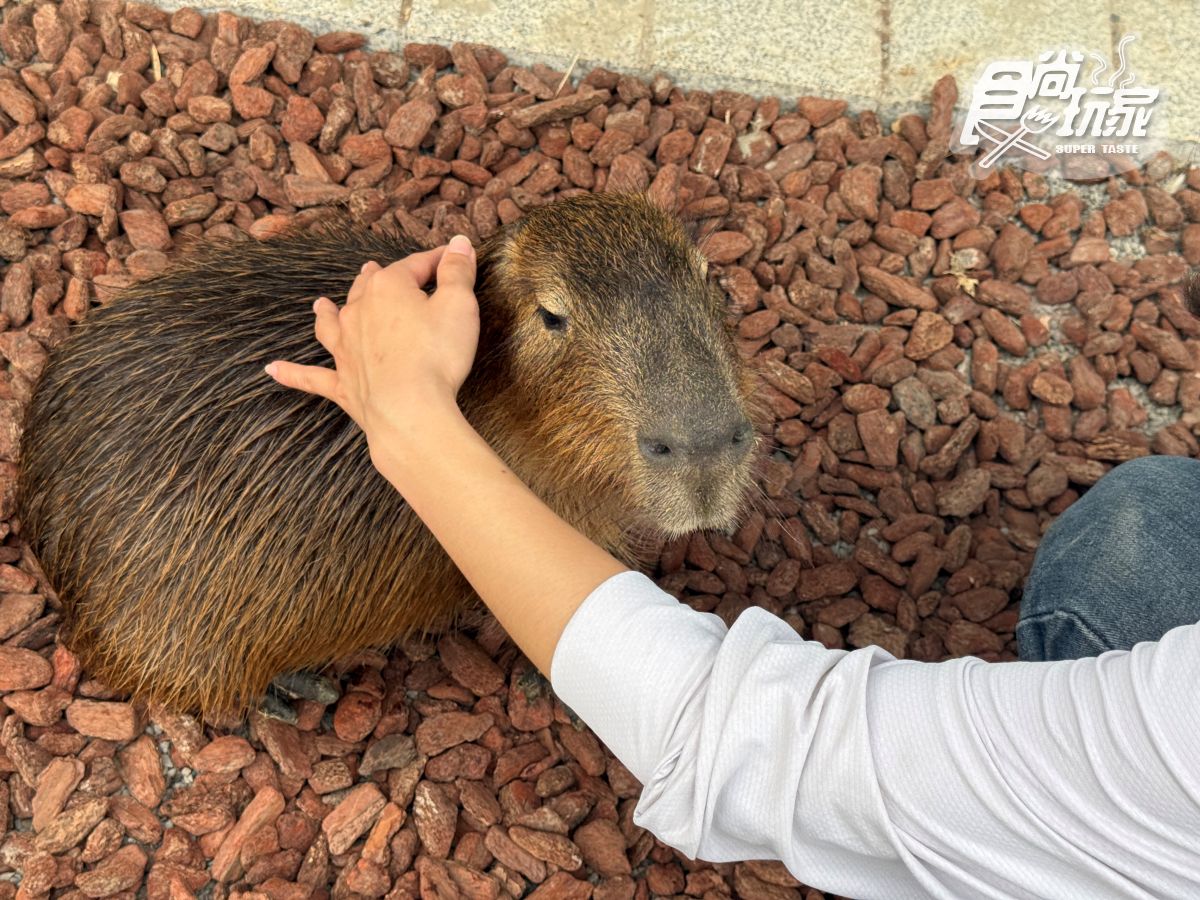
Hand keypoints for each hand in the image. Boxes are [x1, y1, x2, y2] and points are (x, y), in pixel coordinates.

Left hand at [265, 234, 479, 446]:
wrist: (410, 410)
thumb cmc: (437, 355)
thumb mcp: (459, 305)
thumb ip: (457, 271)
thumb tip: (458, 242)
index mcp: (388, 288)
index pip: (415, 266)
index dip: (436, 262)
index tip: (451, 259)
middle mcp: (358, 312)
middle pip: (368, 288)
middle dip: (375, 278)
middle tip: (373, 268)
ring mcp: (345, 348)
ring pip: (332, 323)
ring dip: (327, 313)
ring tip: (320, 304)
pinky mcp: (342, 383)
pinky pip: (311, 376)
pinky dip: (292, 373)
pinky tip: (272, 369)